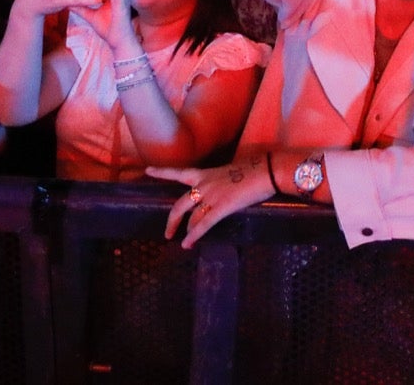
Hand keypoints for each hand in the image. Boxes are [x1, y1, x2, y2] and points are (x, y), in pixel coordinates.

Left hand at [150, 160, 274, 248]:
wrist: (266, 171)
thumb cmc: (253, 170)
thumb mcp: (229, 173)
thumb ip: (217, 183)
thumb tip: (216, 195)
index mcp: (205, 174)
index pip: (178, 172)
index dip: (162, 172)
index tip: (147, 171)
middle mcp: (204, 184)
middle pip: (180, 205)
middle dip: (172, 221)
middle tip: (168, 233)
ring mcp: (212, 196)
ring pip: (191, 217)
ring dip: (187, 231)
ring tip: (184, 242)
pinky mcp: (222, 206)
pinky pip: (204, 224)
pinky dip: (194, 235)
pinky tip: (189, 243)